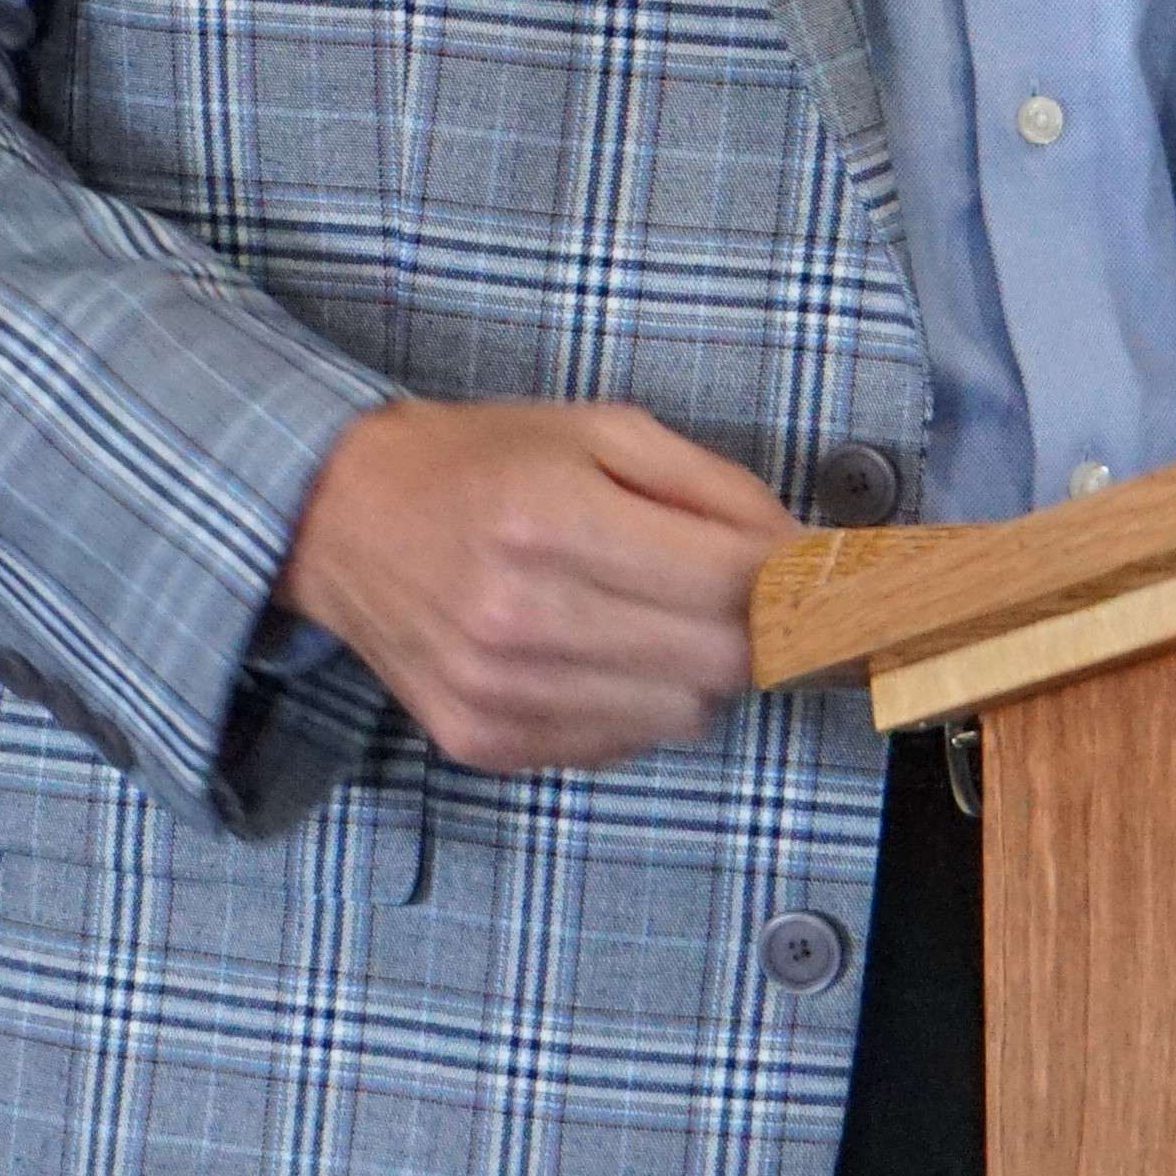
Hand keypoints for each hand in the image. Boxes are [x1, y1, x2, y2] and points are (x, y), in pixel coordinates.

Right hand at [279, 398, 799, 773]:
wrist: (344, 519)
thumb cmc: (484, 462)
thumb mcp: (602, 430)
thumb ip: (712, 489)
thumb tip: (805, 555)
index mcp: (551, 518)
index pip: (731, 583)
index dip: (799, 583)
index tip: (832, 578)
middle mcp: (520, 616)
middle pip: (718, 661)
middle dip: (757, 629)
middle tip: (753, 596)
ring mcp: (500, 693)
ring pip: (681, 716)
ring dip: (698, 670)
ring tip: (660, 614)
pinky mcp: (485, 743)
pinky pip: (620, 744)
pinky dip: (639, 703)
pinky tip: (605, 650)